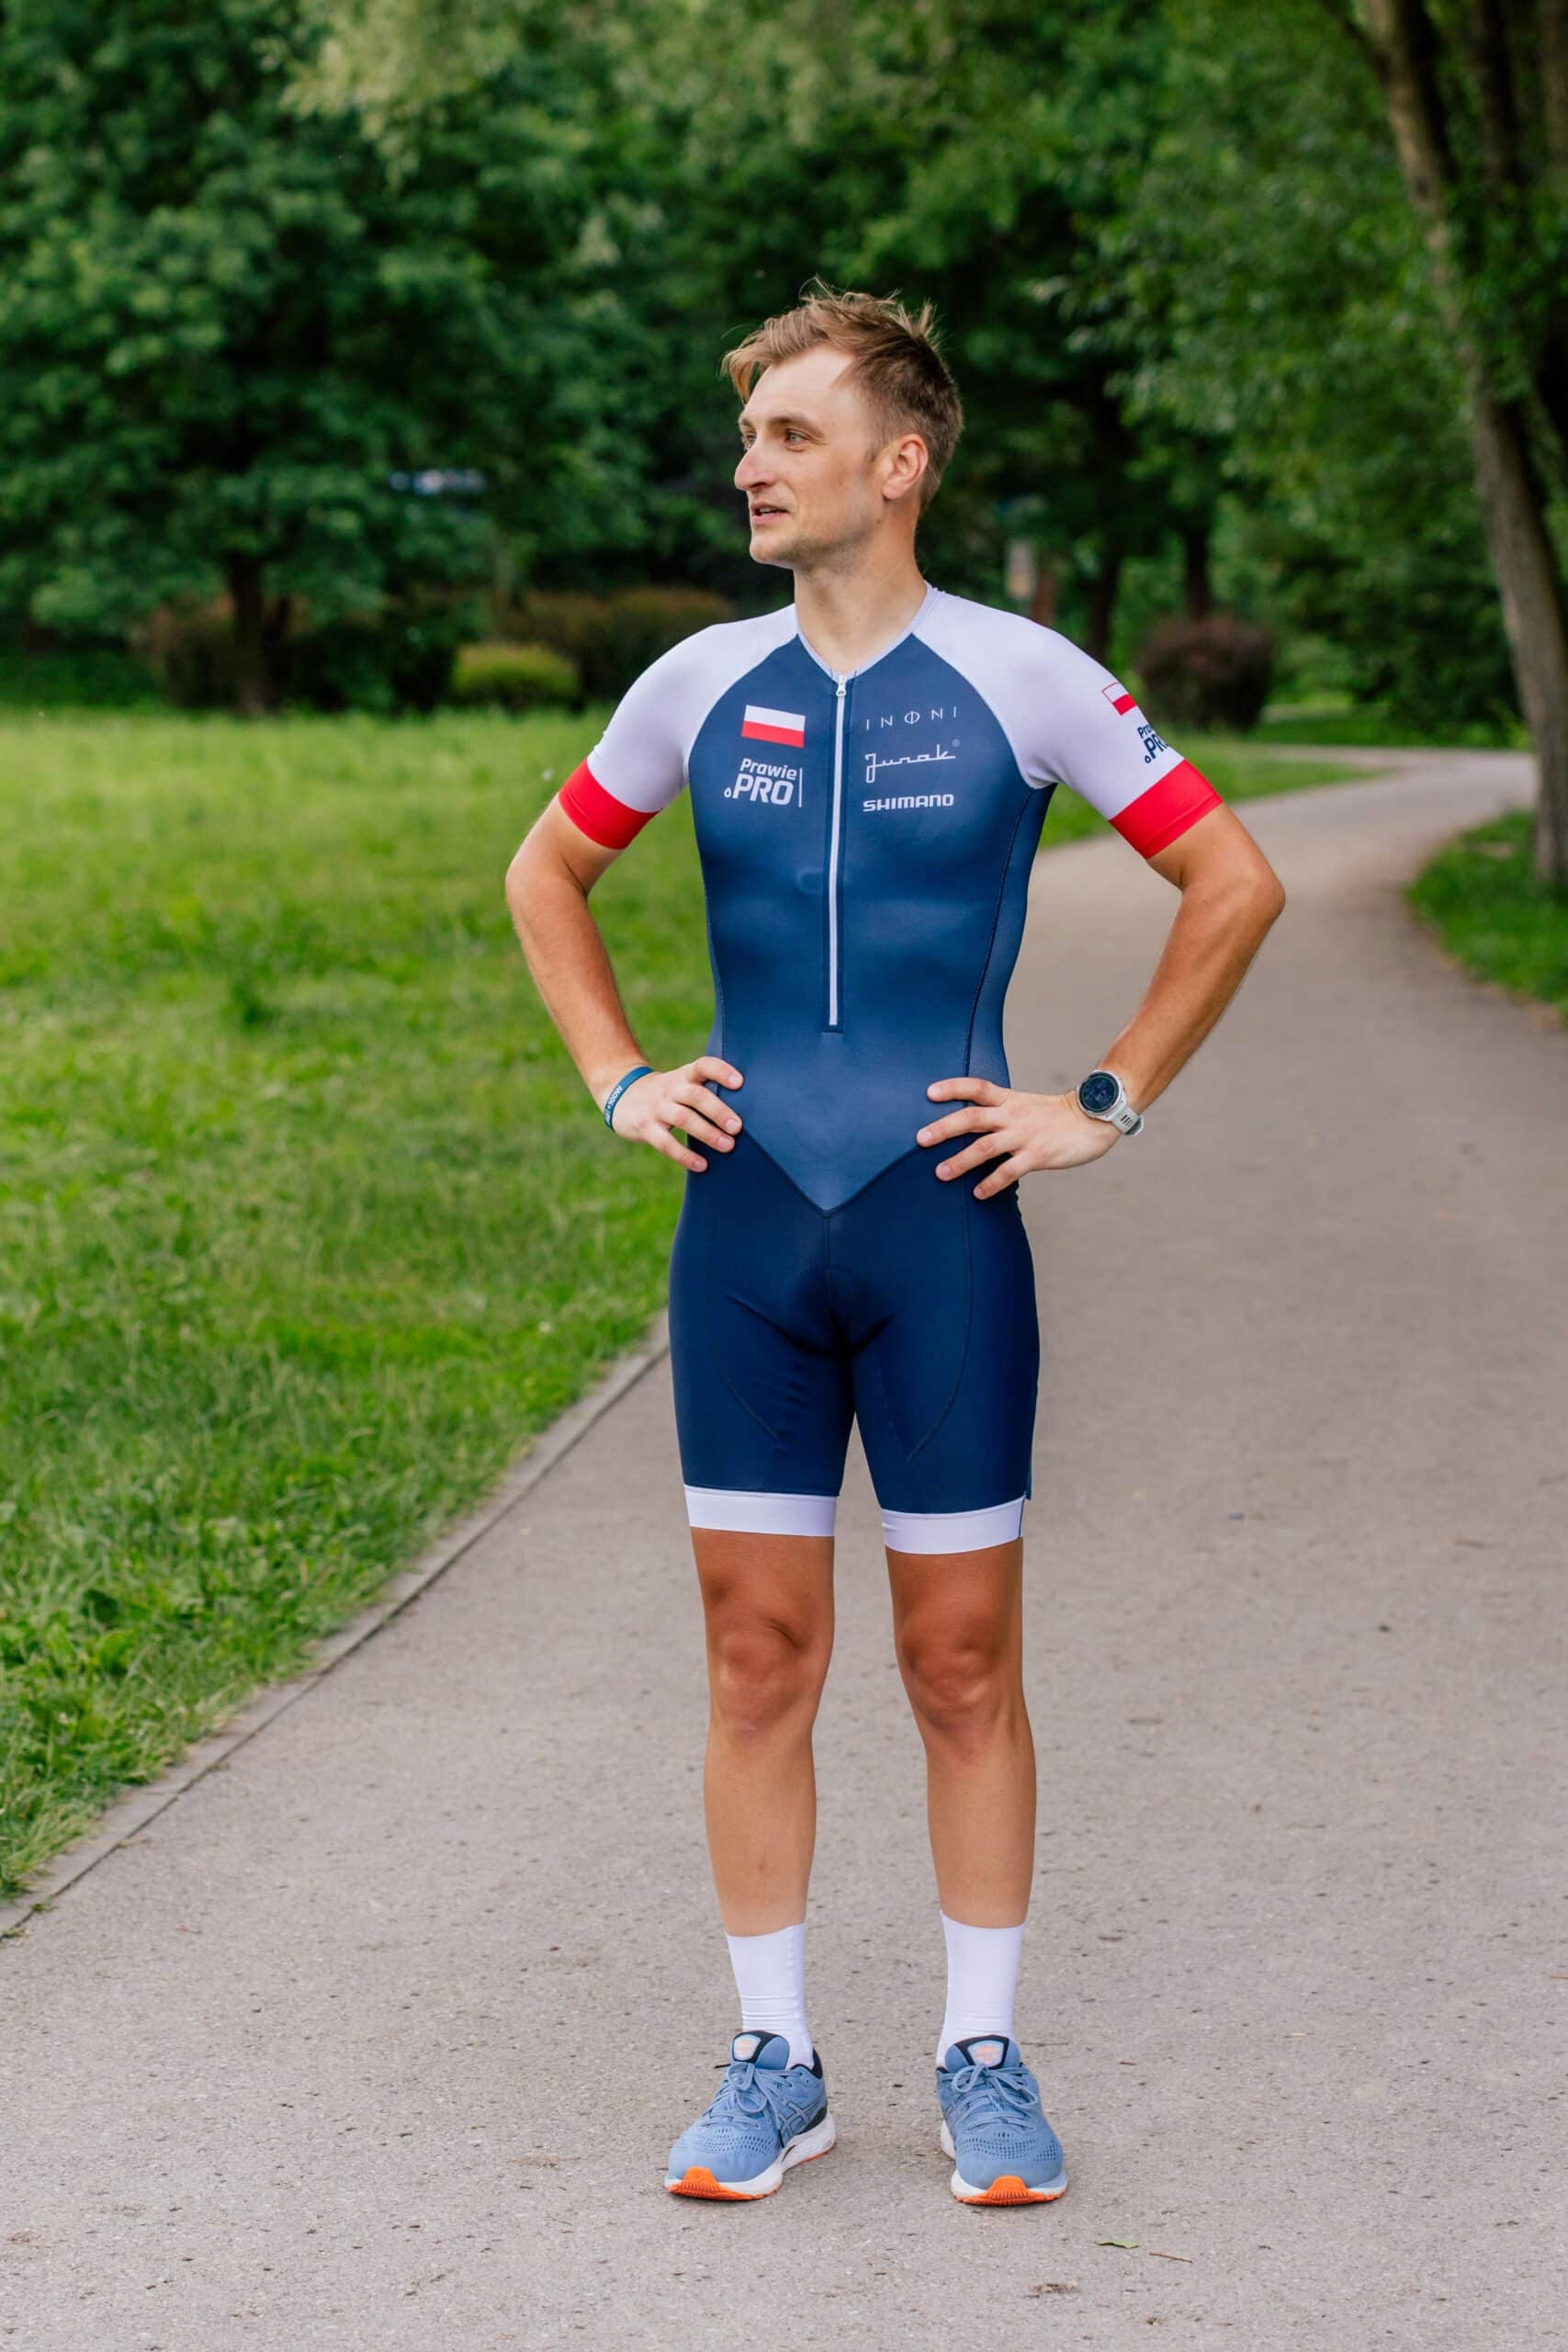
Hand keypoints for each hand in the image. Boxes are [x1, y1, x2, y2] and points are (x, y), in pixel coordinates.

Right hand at [607, 1054, 743, 1170]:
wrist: (621, 1095)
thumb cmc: (666, 1094)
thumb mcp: (681, 1084)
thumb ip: (705, 1092)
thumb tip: (747, 1114)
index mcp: (684, 1076)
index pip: (703, 1066)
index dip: (721, 1071)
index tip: (740, 1083)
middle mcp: (670, 1088)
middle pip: (696, 1095)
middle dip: (719, 1111)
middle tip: (738, 1127)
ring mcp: (656, 1108)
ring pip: (683, 1118)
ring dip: (707, 1133)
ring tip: (728, 1146)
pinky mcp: (645, 1127)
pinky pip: (666, 1143)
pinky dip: (685, 1155)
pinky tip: (702, 1165)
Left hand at [916, 1075, 1119, 1195]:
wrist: (1093, 1119)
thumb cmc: (1055, 1116)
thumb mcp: (1025, 1105)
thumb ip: (1000, 1113)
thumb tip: (969, 1126)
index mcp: (1009, 1100)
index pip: (976, 1087)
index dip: (952, 1087)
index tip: (929, 1093)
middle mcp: (1013, 1115)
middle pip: (972, 1117)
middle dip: (944, 1128)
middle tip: (921, 1139)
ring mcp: (1025, 1135)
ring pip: (985, 1147)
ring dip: (960, 1161)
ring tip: (941, 1173)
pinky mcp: (1037, 1155)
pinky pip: (1009, 1171)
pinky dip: (991, 1183)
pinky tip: (978, 1193)